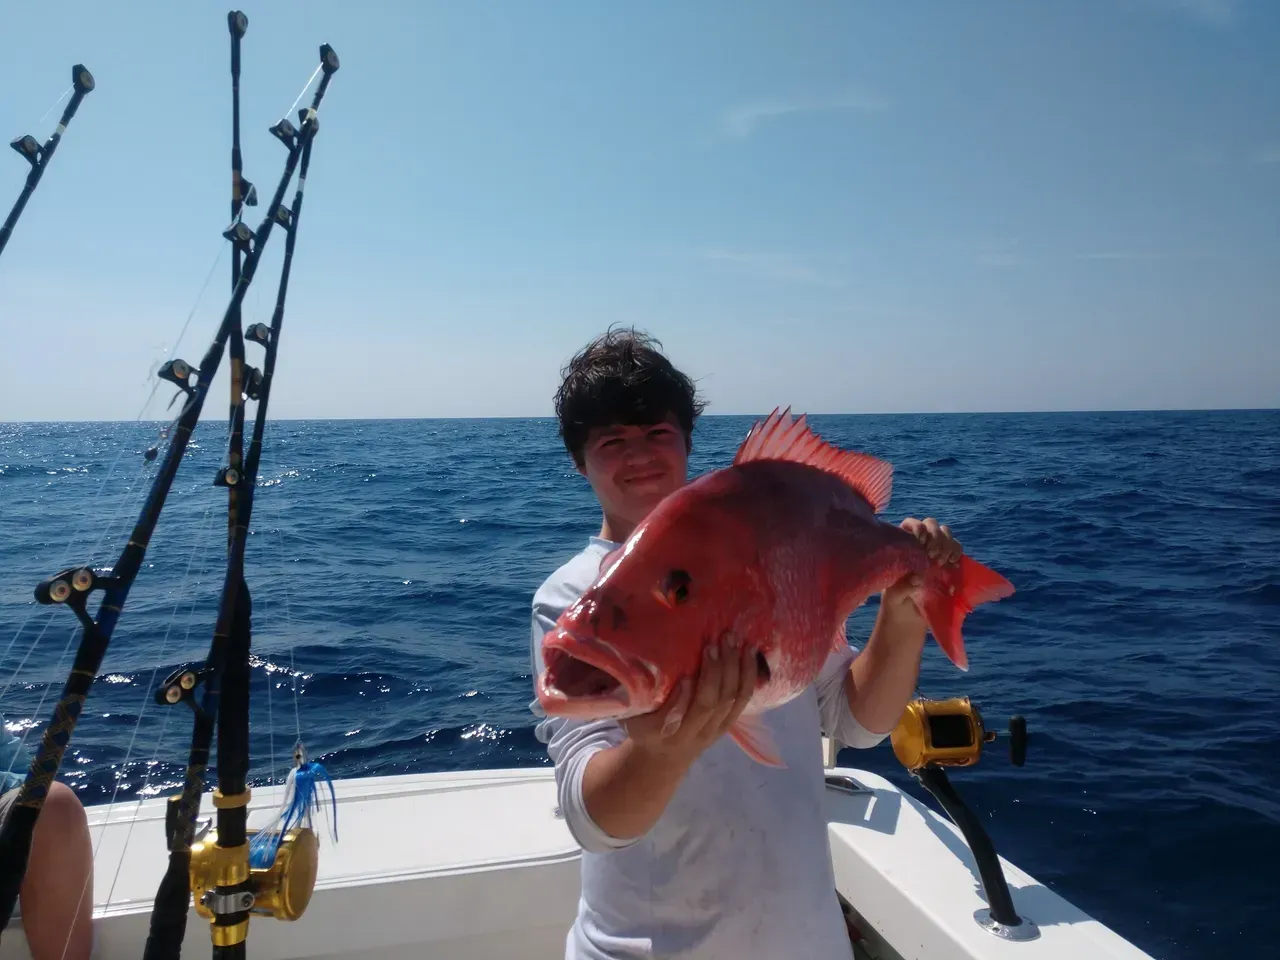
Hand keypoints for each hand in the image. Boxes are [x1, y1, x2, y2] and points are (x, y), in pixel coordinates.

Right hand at [622, 634, 756, 767]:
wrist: (662, 761)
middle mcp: (699, 733)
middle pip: (717, 701)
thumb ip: (650, 701)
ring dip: (739, 668)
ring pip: (734, 699)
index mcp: (673, 733)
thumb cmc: (644, 732)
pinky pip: (743, 700)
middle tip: (721, 640)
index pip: (694, 708)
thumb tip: (670, 671)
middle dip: (721, 667)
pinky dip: (749, 676)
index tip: (702, 655)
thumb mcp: (636, 720)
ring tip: (740, 642)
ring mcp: (717, 730)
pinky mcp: (728, 725)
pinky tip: (751, 655)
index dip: (701, 683)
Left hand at [883, 517, 963, 610]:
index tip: (920, 541)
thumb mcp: (895, 595)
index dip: (917, 527)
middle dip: (935, 535)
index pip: (910, 523)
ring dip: (947, 542)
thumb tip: (917, 578)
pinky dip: (957, 551)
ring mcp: (935, 550)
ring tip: (942, 561)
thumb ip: (903, 586)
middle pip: (931, 524)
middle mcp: (920, 543)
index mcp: (902, 544)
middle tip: (932, 555)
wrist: (909, 614)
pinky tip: (953, 563)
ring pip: (945, 532)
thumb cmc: (896, 600)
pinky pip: (956, 547)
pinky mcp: (948, 560)